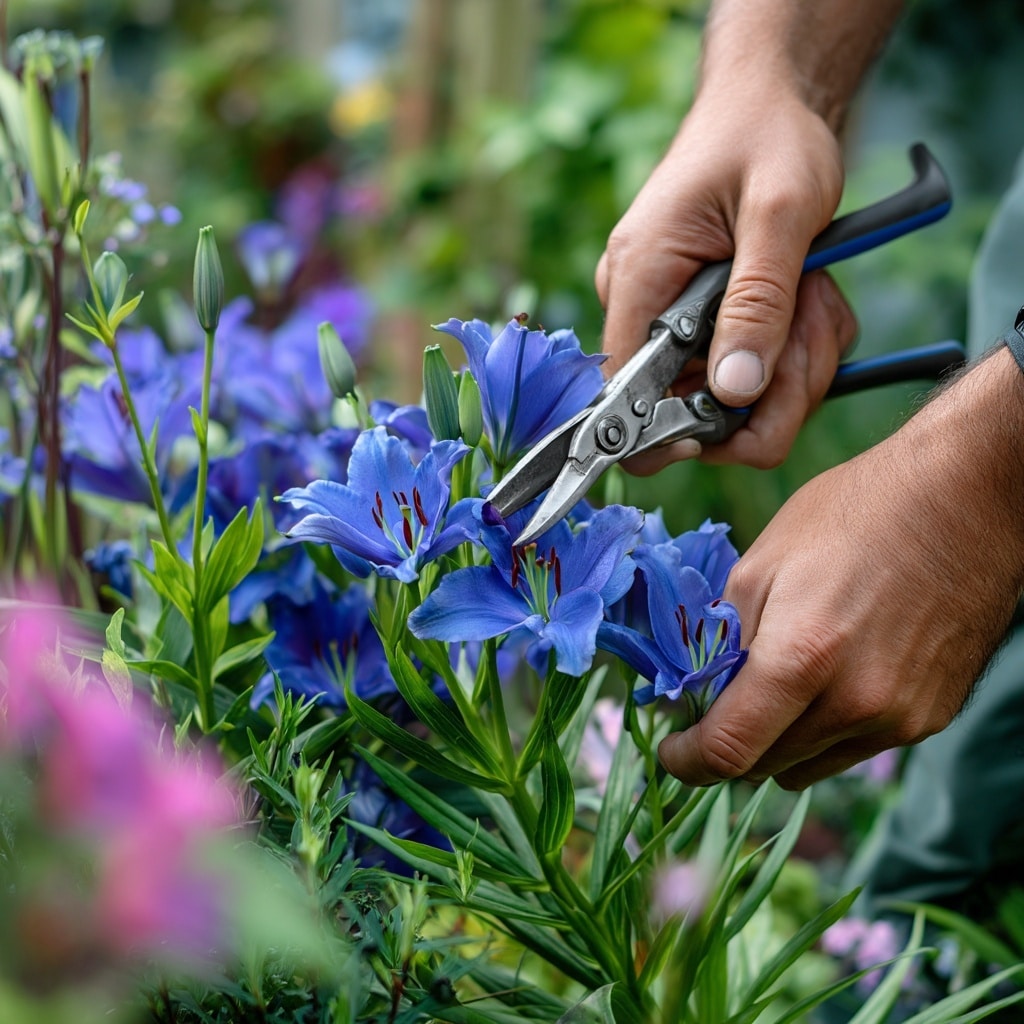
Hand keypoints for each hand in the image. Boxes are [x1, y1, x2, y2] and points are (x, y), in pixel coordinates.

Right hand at [595, 77, 855, 469]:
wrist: (773, 101)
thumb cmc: (770, 136)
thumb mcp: (780, 212)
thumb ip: (759, 303)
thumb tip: (734, 392)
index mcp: (640, 280)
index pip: (623, 395)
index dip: (671, 434)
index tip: (739, 427)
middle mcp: (642, 306)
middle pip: (694, 405)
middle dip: (772, 386)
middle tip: (816, 325)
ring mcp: (671, 315)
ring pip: (731, 393)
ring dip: (793, 360)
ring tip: (818, 294)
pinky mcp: (701, 318)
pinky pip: (746, 365)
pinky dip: (792, 347)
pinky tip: (810, 298)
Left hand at [658, 348, 1023, 788]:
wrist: (964, 500)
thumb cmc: (853, 515)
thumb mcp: (761, 564)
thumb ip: (722, 641)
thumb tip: (694, 693)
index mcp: (802, 658)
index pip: (728, 752)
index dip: (687, 761)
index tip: (671, 750)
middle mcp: (856, 704)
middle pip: (765, 766)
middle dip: (728, 743)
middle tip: (714, 703)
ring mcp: (899, 718)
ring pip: (808, 765)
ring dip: (777, 741)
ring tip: (775, 684)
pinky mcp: (930, 718)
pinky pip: (853, 749)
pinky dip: (824, 729)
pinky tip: (828, 677)